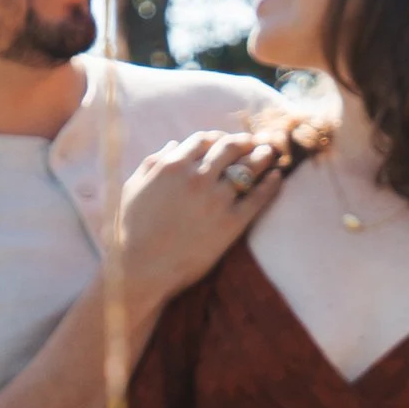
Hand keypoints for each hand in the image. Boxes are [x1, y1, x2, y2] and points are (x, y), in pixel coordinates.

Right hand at [115, 124, 294, 328]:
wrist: (141, 270)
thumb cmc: (130, 232)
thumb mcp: (132, 188)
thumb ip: (153, 162)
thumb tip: (173, 145)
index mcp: (172, 166)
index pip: (203, 140)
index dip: (219, 137)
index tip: (228, 140)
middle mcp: (197, 177)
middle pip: (230, 148)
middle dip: (246, 141)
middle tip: (257, 141)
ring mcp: (216, 200)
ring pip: (248, 168)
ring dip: (262, 156)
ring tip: (271, 153)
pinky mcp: (231, 224)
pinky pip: (258, 197)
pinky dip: (271, 184)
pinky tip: (278, 177)